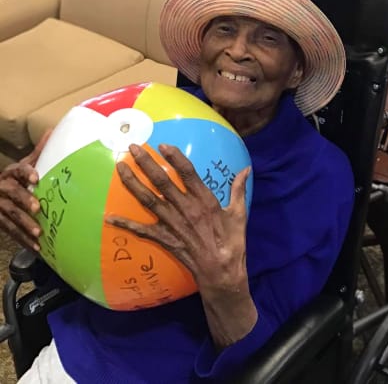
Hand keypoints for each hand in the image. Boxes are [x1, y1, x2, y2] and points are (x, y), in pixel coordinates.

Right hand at [0, 130, 51, 250]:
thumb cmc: (13, 179)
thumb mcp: (24, 165)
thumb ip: (39, 152)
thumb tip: (53, 130)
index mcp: (11, 173)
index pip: (18, 169)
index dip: (26, 173)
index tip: (36, 178)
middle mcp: (1, 187)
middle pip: (11, 193)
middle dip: (24, 200)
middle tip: (37, 209)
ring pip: (8, 215)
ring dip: (24, 225)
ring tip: (38, 234)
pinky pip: (8, 230)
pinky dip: (22, 239)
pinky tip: (35, 247)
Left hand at [108, 143, 256, 347]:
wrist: (221, 273)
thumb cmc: (232, 242)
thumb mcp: (239, 213)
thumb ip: (239, 189)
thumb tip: (246, 170)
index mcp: (204, 200)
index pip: (187, 173)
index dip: (174, 157)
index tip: (162, 144)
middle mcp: (185, 208)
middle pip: (162, 181)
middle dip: (146, 162)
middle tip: (133, 147)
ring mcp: (173, 224)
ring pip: (148, 199)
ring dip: (133, 182)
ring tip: (120, 167)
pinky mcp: (165, 239)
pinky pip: (142, 230)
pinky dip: (126, 224)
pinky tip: (110, 217)